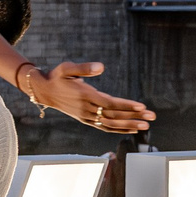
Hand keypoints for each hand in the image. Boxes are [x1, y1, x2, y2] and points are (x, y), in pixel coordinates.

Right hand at [22, 60, 154, 132]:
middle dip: (134, 117)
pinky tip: (131, 129)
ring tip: (146, 125)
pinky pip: (105, 127)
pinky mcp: (86, 120)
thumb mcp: (67, 68)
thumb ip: (83, 68)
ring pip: (111, 124)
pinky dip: (118, 129)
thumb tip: (100, 67)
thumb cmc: (57, 77)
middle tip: (151, 117)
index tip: (141, 106)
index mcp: (85, 96)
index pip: (109, 103)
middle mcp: (87, 109)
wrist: (44, 92)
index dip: (125, 106)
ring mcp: (86, 117)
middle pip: (113, 115)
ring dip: (129, 125)